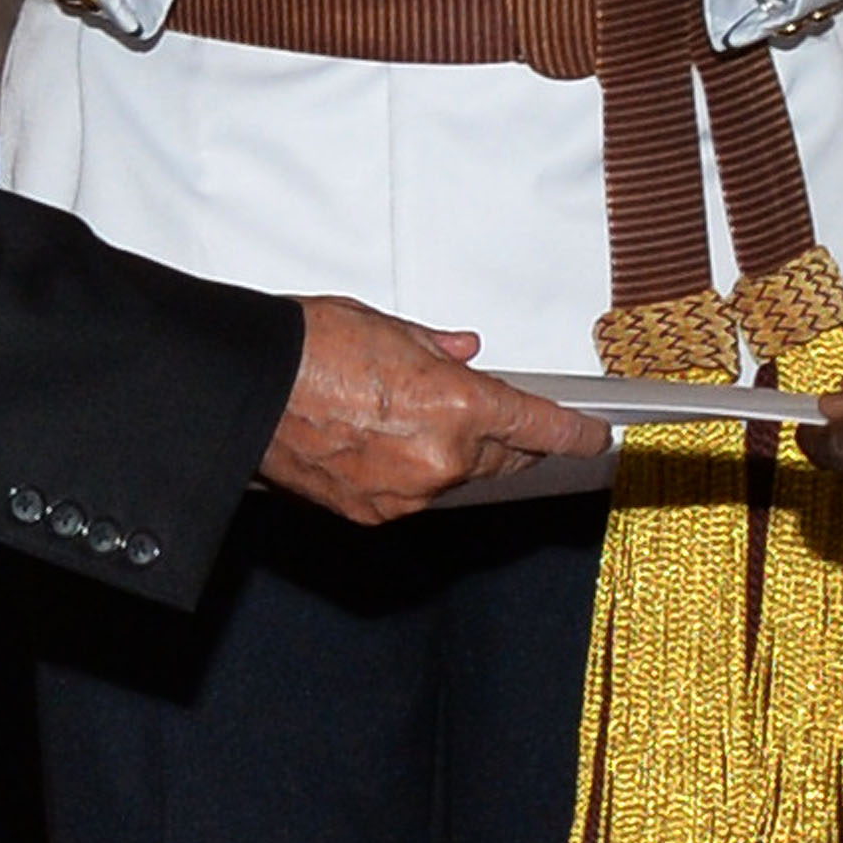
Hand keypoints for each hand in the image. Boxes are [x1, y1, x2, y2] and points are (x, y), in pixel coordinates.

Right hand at [257, 296, 604, 525]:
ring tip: (417, 417)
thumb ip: (440, 351)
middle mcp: (440, 460)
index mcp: (458, 407)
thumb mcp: (389, 328)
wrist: (247, 388)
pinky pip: (411, 494)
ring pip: (456, 478)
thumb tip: (466, 355)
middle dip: (510, 441)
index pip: (540, 428)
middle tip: (501, 417)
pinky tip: (384, 443)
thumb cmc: (310, 348)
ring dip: (454, 454)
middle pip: (503, 460)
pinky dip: (410, 473)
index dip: (575, 433)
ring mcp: (406, 494)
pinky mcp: (372, 514)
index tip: (595, 436)